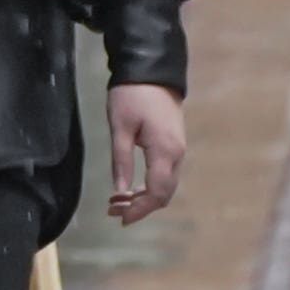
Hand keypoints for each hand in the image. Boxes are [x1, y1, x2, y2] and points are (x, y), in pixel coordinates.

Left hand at [106, 83, 187, 224]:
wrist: (153, 71)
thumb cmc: (132, 96)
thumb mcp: (119, 128)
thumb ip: (121, 160)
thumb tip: (120, 190)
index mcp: (165, 152)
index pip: (156, 193)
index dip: (139, 210)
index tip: (118, 218)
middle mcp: (177, 154)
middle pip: (164, 193)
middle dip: (140, 206)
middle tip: (112, 210)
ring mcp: (178, 149)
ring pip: (165, 185)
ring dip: (143, 197)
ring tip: (116, 201)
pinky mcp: (174, 144)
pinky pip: (165, 174)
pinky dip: (149, 185)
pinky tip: (129, 187)